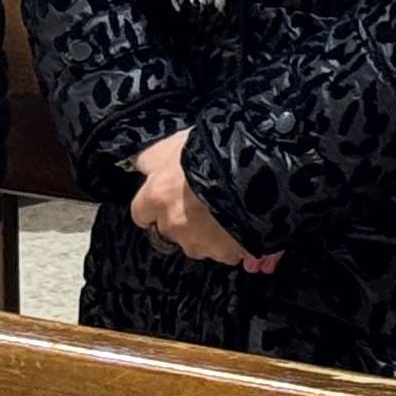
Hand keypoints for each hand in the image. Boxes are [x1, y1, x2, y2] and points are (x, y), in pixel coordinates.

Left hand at [129, 131, 276, 273]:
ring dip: (208, 234)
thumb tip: (141, 164)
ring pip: (198, 244)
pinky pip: (227, 252)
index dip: (155, 206)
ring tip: (228, 212)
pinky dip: (233, 243)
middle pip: (171, 231)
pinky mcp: (225, 253)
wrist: (253, 166)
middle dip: (183, 221)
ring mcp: (199, 242)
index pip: (141, 214)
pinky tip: (243, 225)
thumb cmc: (212, 149)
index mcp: (156, 196)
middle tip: (203, 202)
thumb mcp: (176, 142)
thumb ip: (154, 158)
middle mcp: (172, 224)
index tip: (166, 200)